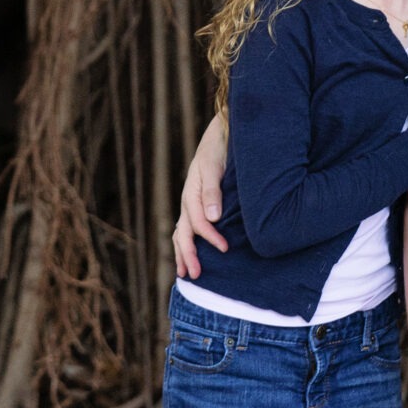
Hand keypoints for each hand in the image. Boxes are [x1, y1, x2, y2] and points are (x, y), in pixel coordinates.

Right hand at [173, 114, 229, 276]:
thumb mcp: (215, 165)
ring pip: (181, 232)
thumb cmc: (220, 146)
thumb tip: (212, 218)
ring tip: (186, 273)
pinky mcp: (197, 202)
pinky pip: (187, 226)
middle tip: (195, 276)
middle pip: (183, 233)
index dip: (210, 238)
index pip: (197, 222)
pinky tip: (192, 254)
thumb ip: (212, 190)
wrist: (222, 130)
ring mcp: (190, 202)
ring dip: (183, 253)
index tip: (225, 249)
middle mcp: (188, 199)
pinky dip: (187, 242)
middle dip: (188, 255)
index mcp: (192, 192)